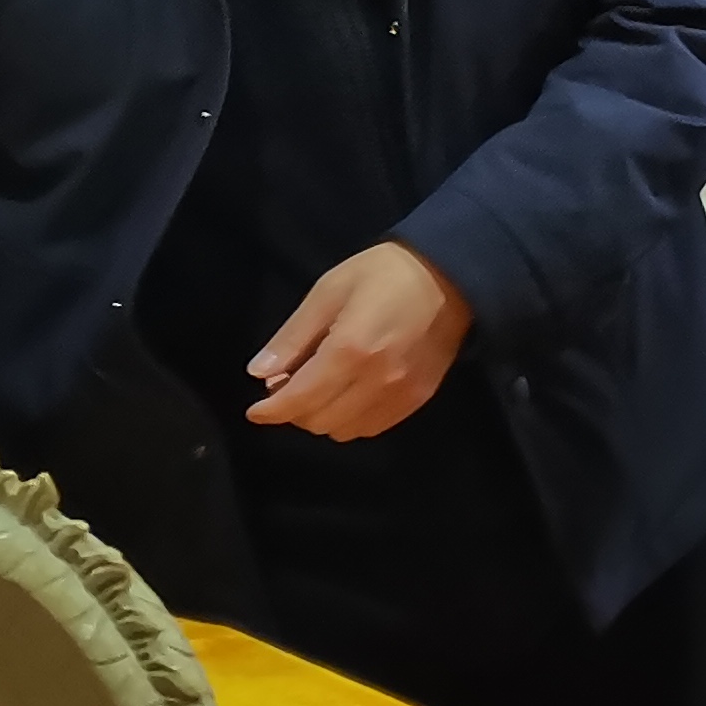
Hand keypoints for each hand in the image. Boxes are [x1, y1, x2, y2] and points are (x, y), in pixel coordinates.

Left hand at [250, 241, 474, 438]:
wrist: (451, 276)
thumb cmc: (383, 274)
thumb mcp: (328, 292)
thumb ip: (293, 336)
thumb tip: (259, 372)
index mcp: (349, 350)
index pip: (299, 400)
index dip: (270, 411)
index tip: (255, 410)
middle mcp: (375, 381)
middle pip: (318, 421)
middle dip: (295, 410)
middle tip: (290, 383)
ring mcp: (400, 394)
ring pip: (344, 430)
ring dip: (323, 417)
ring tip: (321, 388)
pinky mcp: (418, 399)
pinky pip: (371, 428)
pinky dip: (350, 419)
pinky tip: (349, 394)